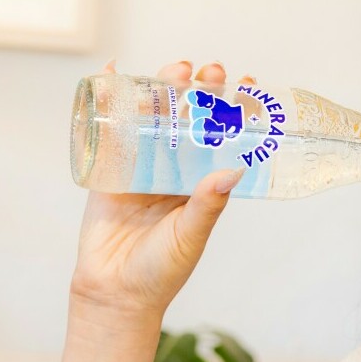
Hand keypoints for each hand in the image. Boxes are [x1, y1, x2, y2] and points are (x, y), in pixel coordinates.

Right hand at [69, 60, 246, 324]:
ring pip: (154, 118)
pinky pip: (111, 129)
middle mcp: (176, 170)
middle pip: (190, 120)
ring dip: (164, 89)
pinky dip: (111, 99)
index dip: (236, 112)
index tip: (251, 85)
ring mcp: (142, 167)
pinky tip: (114, 73)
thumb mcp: (191, 235)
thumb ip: (208, 205)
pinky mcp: (110, 169)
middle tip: (212, 71)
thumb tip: (233, 170)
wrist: (114, 292)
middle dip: (202, 92)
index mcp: (202, 184)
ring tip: (178, 68)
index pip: (224, 139)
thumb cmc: (161, 271)